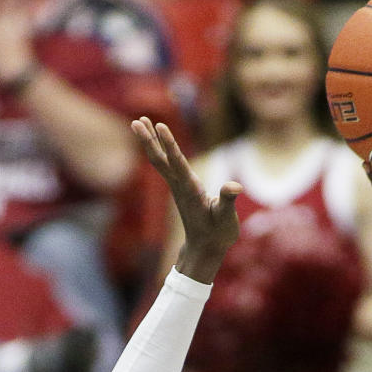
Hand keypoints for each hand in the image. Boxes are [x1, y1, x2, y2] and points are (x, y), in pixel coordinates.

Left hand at [133, 117, 240, 282]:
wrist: (205, 250)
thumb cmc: (218, 234)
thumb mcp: (227, 218)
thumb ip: (228, 201)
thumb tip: (234, 187)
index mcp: (191, 190)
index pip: (177, 163)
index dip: (169, 145)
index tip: (160, 125)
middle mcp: (180, 186)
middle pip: (160, 160)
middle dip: (148, 141)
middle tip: (136, 121)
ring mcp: (177, 187)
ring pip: (159, 161)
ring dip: (149, 141)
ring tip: (139, 122)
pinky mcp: (179, 189)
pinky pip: (164, 166)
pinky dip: (158, 151)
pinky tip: (155, 141)